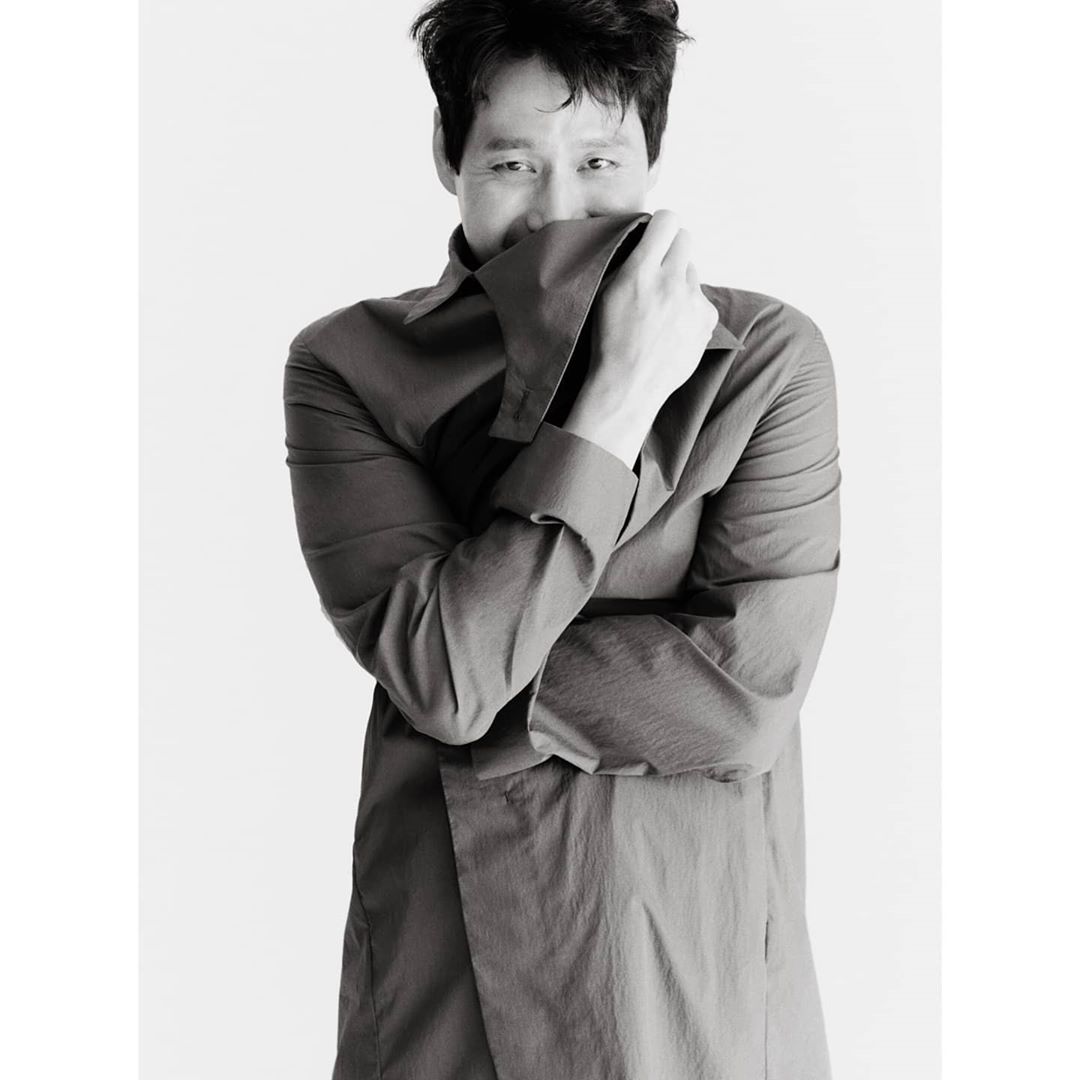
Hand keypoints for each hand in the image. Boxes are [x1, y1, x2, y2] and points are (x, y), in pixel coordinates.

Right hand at [587, 209, 718, 410]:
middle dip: (673, 249)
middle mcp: (671, 281)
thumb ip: (629, 263)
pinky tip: (672, 327)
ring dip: (680, 282)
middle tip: (659, 268)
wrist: (629, 386)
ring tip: (661, 310)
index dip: (662, 226)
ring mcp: (693, 301)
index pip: (668, 220)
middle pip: (686, 239)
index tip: (655, 237)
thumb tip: (646, 241)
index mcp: (640, 271)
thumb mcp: (605, 294)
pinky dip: (690, 308)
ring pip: (692, 272)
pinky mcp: (707, 318)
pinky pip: (701, 299)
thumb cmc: (611, 342)